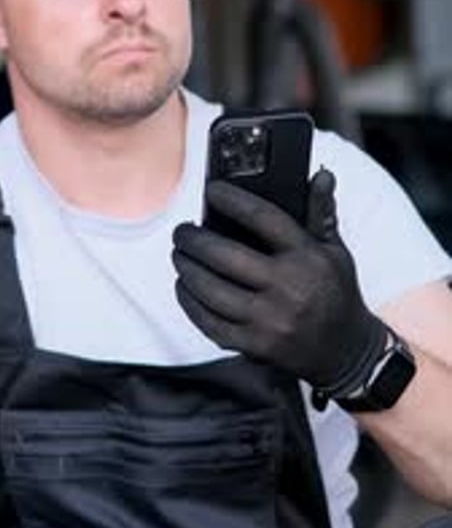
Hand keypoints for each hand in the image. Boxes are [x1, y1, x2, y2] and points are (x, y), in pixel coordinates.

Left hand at [172, 169, 387, 395]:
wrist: (348, 353)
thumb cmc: (337, 293)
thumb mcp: (335, 250)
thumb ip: (321, 211)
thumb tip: (321, 174)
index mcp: (308, 257)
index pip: (264, 218)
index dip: (233, 200)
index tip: (212, 190)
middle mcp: (289, 288)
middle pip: (225, 256)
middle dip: (194, 240)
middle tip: (182, 231)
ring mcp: (271, 320)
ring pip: (211, 290)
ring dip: (187, 269)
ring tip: (180, 256)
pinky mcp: (256, 345)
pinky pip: (211, 322)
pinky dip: (190, 303)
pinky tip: (184, 287)